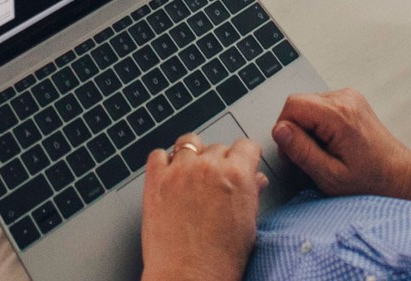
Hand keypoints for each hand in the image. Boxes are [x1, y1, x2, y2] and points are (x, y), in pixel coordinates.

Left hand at [140, 135, 264, 280]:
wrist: (188, 277)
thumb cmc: (220, 260)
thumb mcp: (248, 225)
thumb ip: (252, 194)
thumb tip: (255, 181)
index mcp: (237, 175)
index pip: (246, 145)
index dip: (246, 156)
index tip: (242, 161)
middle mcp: (208, 167)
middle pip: (218, 146)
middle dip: (219, 161)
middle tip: (216, 181)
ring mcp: (180, 171)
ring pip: (188, 142)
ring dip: (192, 155)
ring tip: (192, 174)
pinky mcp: (156, 180)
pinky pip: (158, 154)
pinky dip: (164, 161)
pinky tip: (170, 176)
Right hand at [271, 89, 410, 199]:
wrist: (400, 175)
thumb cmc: (371, 181)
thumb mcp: (330, 176)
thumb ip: (302, 151)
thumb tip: (279, 130)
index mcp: (340, 115)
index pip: (292, 105)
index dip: (285, 130)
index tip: (294, 152)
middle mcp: (345, 99)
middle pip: (298, 103)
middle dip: (296, 130)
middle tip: (311, 156)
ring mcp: (349, 97)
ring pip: (308, 104)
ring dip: (308, 128)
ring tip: (325, 151)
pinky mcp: (351, 100)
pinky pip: (320, 106)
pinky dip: (319, 124)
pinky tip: (332, 143)